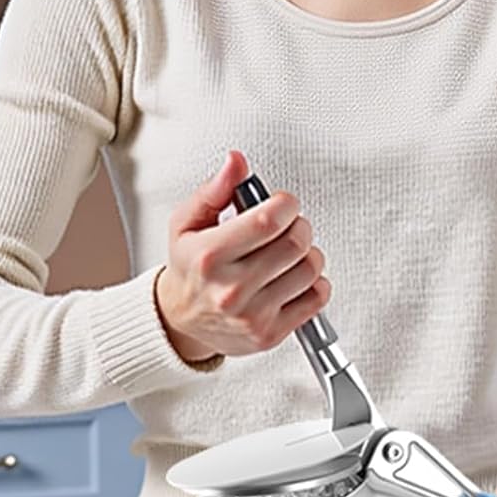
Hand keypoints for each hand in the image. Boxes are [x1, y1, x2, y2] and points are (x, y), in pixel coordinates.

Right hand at [155, 150, 330, 361]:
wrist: (179, 320)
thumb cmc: (189, 268)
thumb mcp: (188, 223)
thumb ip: (215, 189)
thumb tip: (236, 162)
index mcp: (210, 256)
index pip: (267, 220)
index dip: (286, 204)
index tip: (283, 203)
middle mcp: (231, 289)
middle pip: (294, 243)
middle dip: (298, 225)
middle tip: (288, 225)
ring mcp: (252, 315)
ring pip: (310, 269)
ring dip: (308, 253)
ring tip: (290, 252)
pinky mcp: (270, 334)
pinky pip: (316, 299)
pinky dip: (315, 283)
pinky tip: (295, 277)